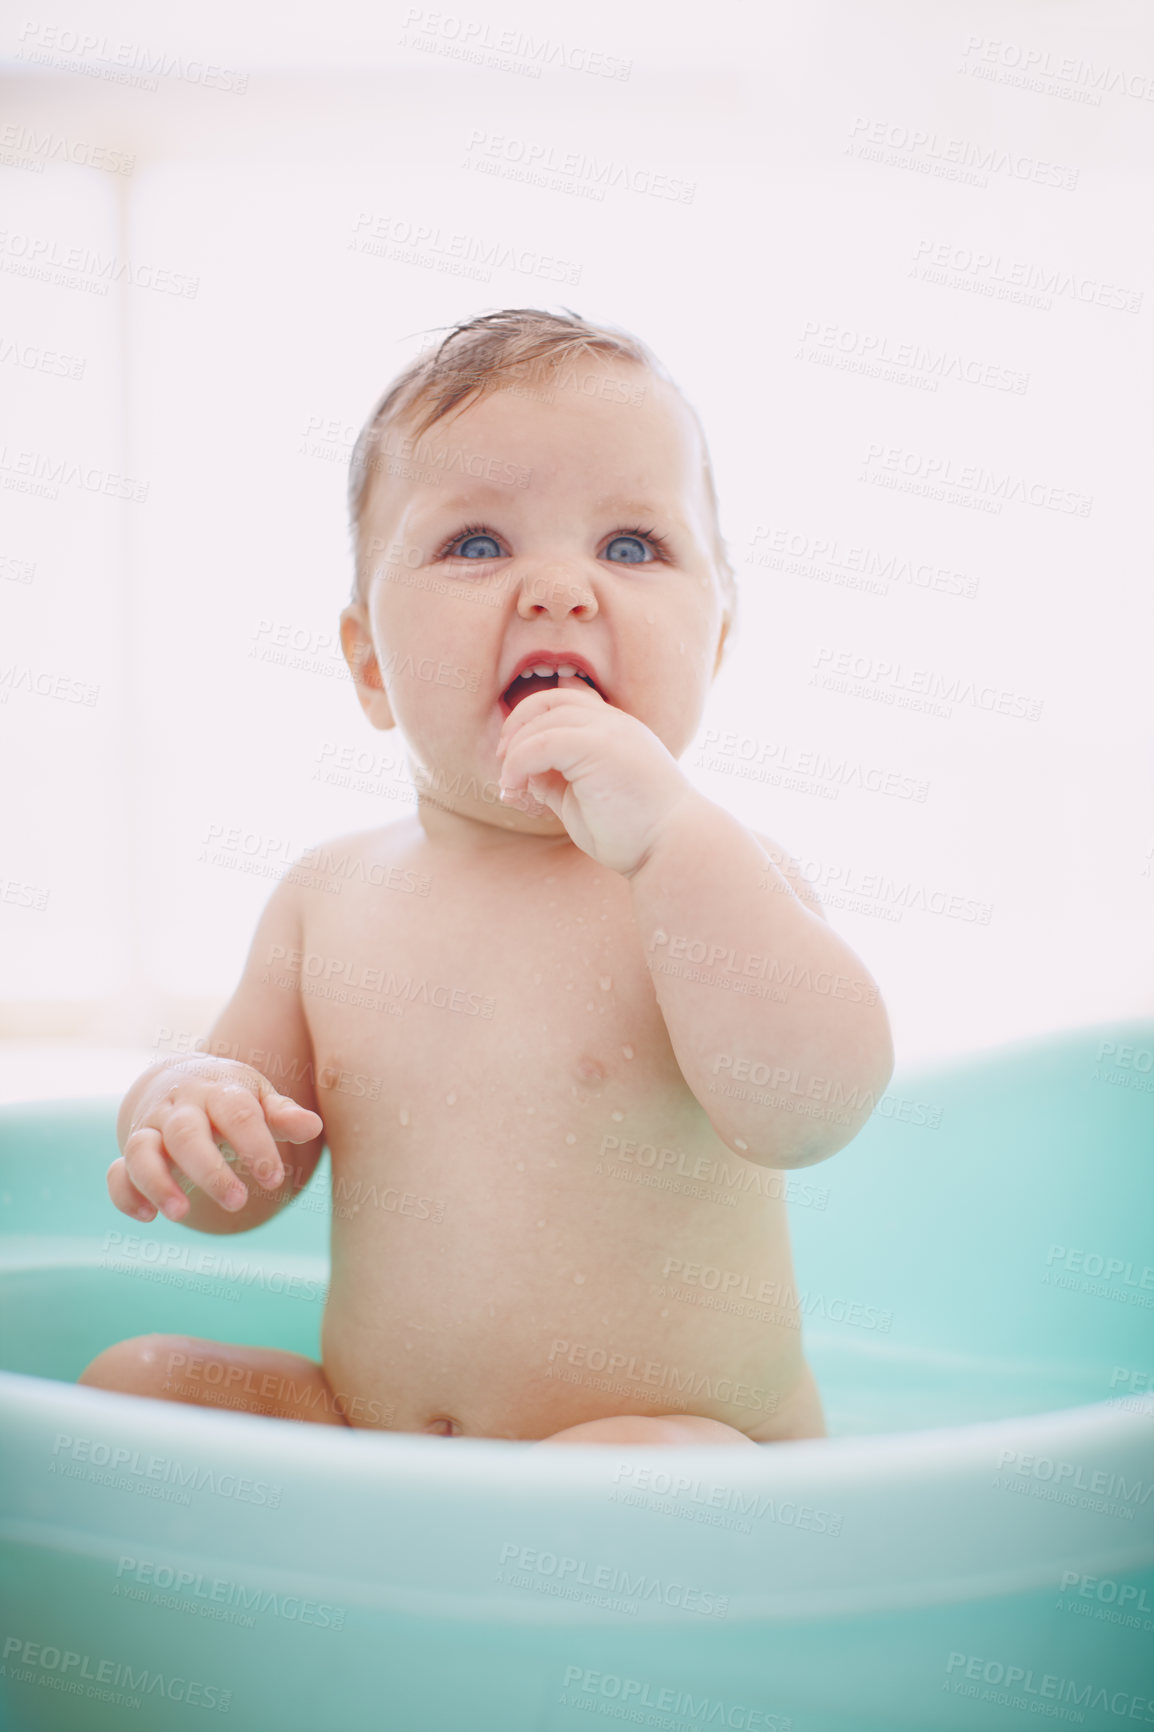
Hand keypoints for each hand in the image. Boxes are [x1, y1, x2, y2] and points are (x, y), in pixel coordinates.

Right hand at [108, 1059, 322, 1222]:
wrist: (182, 1080)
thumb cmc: (232, 1098)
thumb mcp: (259, 1098)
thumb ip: (282, 1115)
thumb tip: (313, 1126)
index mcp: (218, 1091)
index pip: (237, 1113)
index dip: (255, 1146)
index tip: (274, 1179)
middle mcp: (179, 1108)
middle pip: (186, 1134)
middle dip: (209, 1170)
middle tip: (238, 1203)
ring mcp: (150, 1129)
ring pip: (141, 1150)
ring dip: (158, 1182)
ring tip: (181, 1214)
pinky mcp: (131, 1153)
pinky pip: (117, 1173)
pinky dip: (125, 1195)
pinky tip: (148, 1217)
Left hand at [495, 682, 697, 875]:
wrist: (675, 848)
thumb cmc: (634, 834)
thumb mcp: (584, 800)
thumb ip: (557, 780)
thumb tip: (524, 774)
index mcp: (617, 732)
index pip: (571, 699)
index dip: (536, 718)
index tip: (518, 757)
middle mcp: (614, 723)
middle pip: (551, 699)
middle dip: (517, 726)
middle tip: (504, 764)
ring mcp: (608, 730)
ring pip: (542, 716)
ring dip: (514, 750)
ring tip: (509, 785)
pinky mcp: (597, 746)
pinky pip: (539, 741)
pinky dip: (518, 763)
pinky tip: (515, 789)